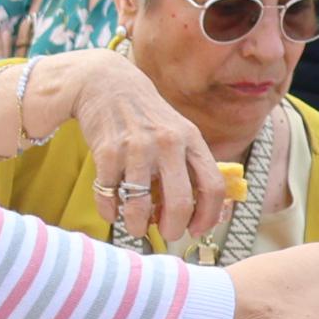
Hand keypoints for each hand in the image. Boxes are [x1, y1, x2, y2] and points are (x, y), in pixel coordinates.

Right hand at [64, 52, 219, 239]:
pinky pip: (109, 195)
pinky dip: (109, 211)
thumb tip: (204, 210)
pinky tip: (112, 211)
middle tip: (167, 234)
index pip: (212, 186)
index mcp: (191, 139)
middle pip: (180, 202)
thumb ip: (192, 165)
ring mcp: (136, 147)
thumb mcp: (178, 132)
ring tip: (135, 227)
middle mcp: (168, 143)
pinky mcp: (107, 152)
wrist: (107, 84)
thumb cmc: (147, 118)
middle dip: (174, 228)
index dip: (208, 216)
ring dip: (137, 226)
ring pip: (140, 205)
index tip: (198, 229)